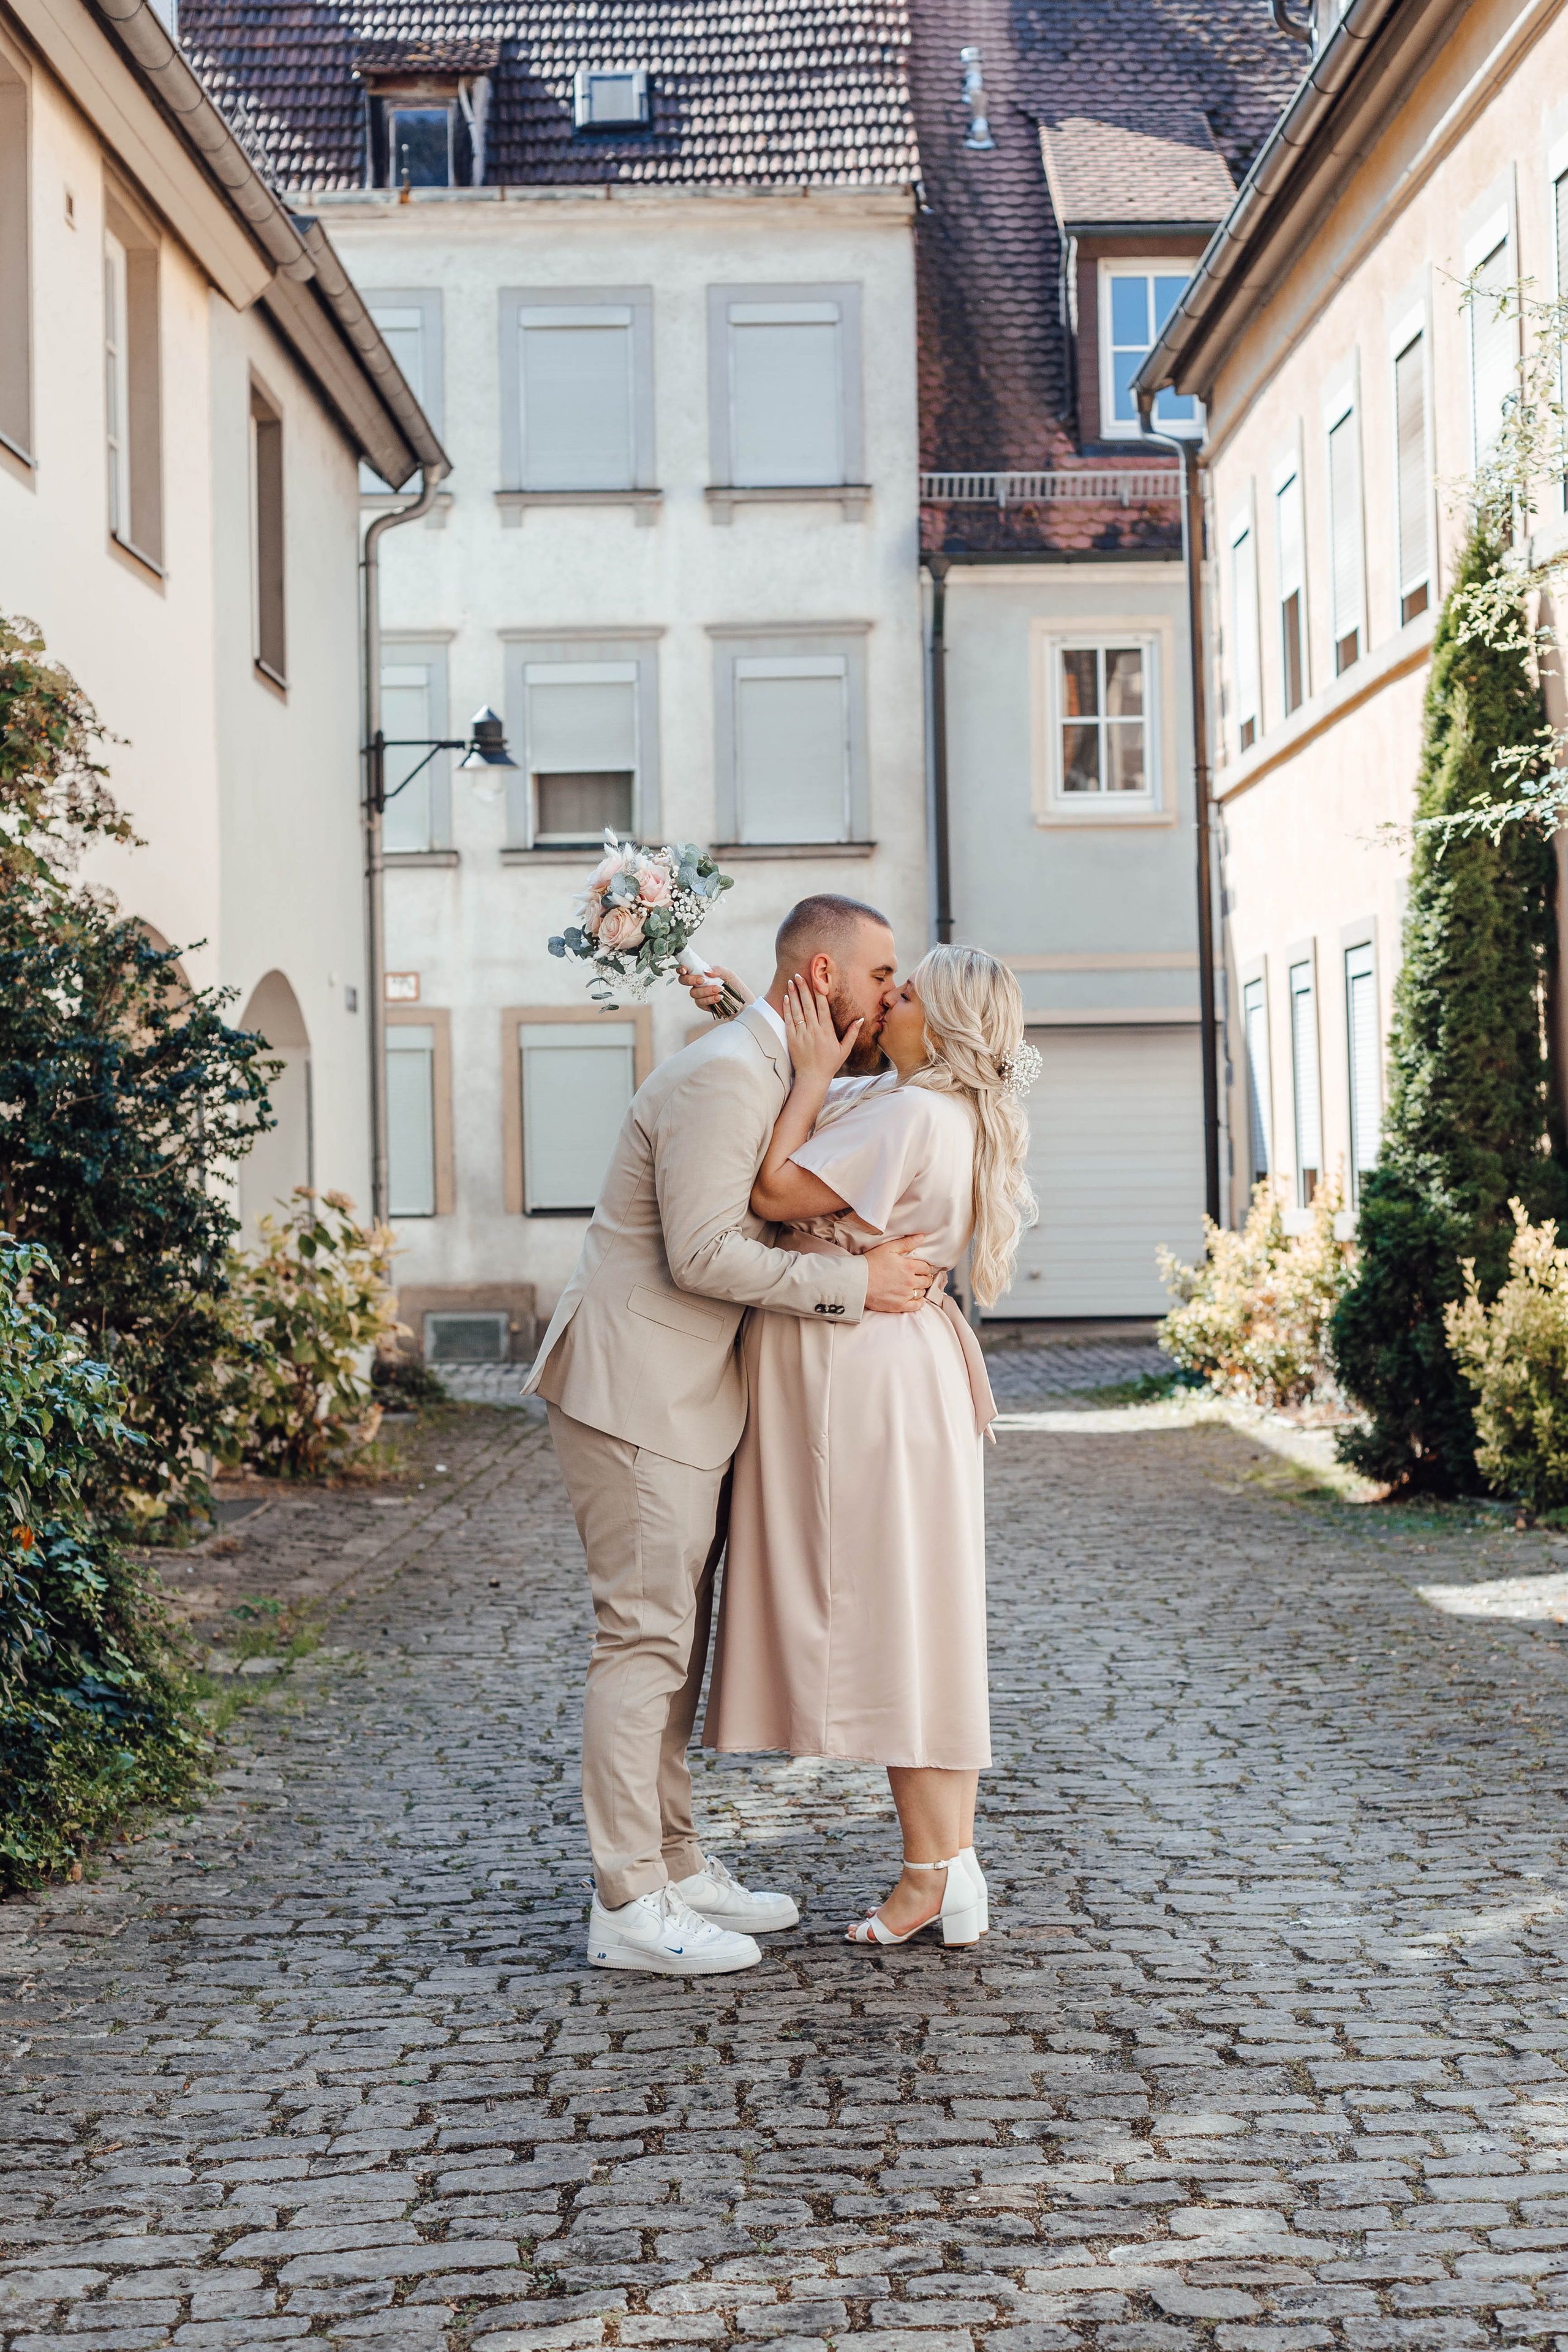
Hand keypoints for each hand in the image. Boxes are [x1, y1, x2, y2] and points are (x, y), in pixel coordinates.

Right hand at [678, 962, 750, 1016]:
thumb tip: (706, 971)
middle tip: (703, 980)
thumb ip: (718, 970)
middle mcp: (699, 983)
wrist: (744, 1004)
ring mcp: (701, 995)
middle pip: (684, 981)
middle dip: (691, 980)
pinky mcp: (704, 1005)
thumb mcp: (729, 975)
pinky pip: (700, 1002)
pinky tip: (718, 998)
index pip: (688, 969)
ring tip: (719, 990)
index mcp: (703, 973)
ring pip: (693, 993)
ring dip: (705, 991)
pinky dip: (709, 999)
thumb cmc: (736, 988)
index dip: (682, 969)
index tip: (685, 970)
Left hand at [782, 973, 861, 1087]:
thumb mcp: (844, 1050)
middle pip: (808, 1005)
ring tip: (791, 981)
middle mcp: (814, 1031)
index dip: (819, 992)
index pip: (822, 1007)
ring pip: (797, 1011)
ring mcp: (802, 1034)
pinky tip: (786, 998)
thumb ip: (852, 1034)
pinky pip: (789, 1021)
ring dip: (793, 995)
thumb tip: (860, 1019)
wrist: (812, 1078)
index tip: (817, 980)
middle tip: (799, 975)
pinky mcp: (792, 1039)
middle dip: (803, 988)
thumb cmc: (829, 1064)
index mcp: (827, 1031)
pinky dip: (787, 1009)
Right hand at [864, 1234, 940, 1314]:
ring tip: (914, 1286)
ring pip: (922, 1292)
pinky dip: (919, 1302)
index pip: (926, 1267)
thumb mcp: (888, 1248)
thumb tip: (921, 1237)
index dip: (925, 1267)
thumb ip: (906, 1243)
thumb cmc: (870, 1263)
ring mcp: (905, 1295)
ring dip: (920, 1289)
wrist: (857, 1281)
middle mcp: (910, 1281)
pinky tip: (915, 1299)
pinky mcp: (899, 1306)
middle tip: (918, 1277)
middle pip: (926, 1280)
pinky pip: (917, 1306)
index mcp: (909, 1267)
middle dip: (924, 1277)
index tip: (921, 1268)